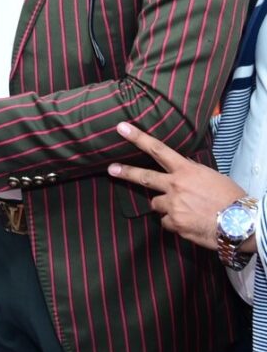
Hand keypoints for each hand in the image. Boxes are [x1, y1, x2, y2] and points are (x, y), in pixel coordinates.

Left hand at [107, 121, 246, 250]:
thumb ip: (190, 174)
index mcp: (186, 170)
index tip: (122, 128)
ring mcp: (172, 205)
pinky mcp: (174, 224)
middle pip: (144, 177)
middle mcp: (175, 186)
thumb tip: (179, 174)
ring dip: (166, 206)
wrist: (240, 223)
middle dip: (126, 172)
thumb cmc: (230, 198)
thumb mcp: (210, 176)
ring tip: (186, 210)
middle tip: (112, 169)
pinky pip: (167, 223)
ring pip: (156, 204)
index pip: (158, 149)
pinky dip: (175, 223)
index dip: (138, 137)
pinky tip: (190, 223)